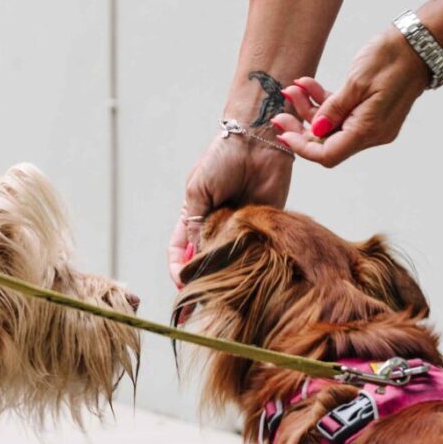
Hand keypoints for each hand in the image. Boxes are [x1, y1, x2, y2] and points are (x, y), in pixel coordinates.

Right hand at [168, 129, 292, 284]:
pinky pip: (257, 247)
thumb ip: (197, 225)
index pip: (180, 250)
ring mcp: (240, 225)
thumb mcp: (199, 192)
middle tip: (200, 303)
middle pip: (205, 259)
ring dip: (226, 275)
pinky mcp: (264, 223)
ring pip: (230, 258)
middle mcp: (216, 224)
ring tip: (224, 293)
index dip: (178, 269)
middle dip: (201, 281)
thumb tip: (197, 257)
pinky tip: (248, 272)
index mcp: (194, 215)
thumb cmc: (221, 158)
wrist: (257, 140)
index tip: (181, 286)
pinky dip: (252, 260)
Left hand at [269, 30, 428, 165]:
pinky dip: (324, 102)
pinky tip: (307, 86)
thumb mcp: (356, 82)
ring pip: (332, 126)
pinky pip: (342, 114)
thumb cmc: (392, 58)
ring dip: (309, 110)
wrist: (419, 43)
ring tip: (293, 88)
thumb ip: (333, 109)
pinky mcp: (370, 111)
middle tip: (279, 113)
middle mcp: (371, 133)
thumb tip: (314, 131)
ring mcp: (372, 123)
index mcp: (368, 130)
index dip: (301, 147)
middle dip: (300, 128)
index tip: (283, 133)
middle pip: (327, 142)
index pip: (327, 154)